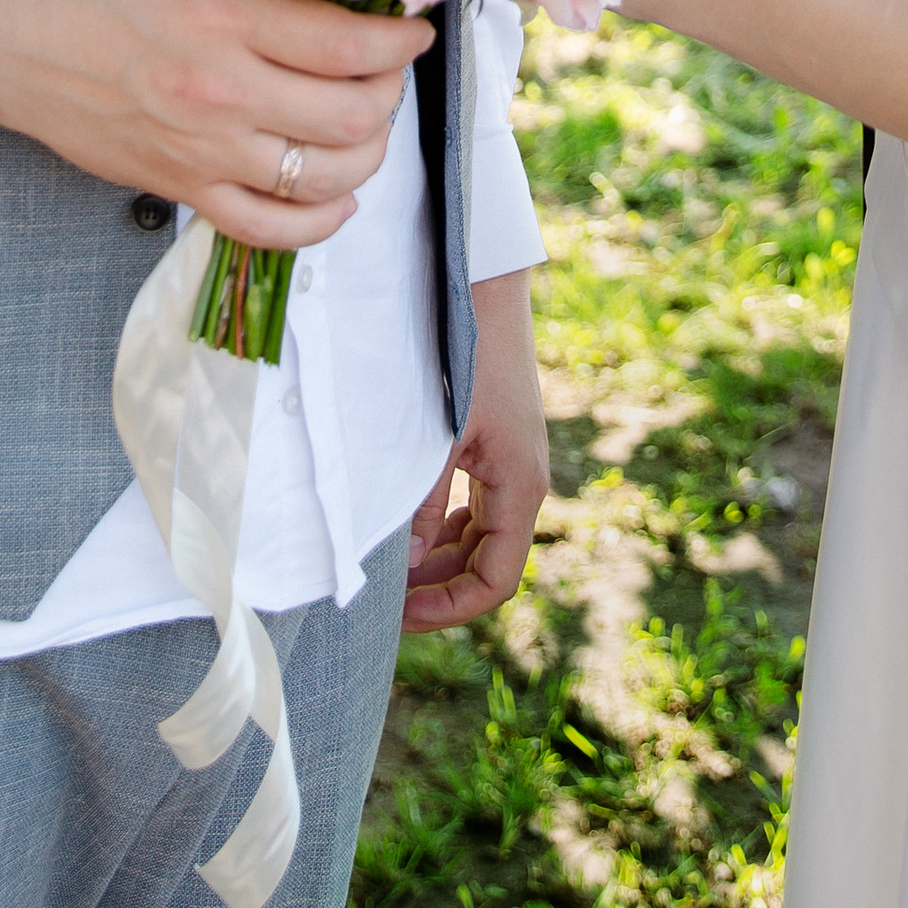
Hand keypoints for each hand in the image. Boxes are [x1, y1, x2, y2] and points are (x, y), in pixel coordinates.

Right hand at [0, 0, 431, 247]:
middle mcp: (220, 91)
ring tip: (363, 124)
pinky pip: (271, 229)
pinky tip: (335, 195)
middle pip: (351, 116)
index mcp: (224, 17)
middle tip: (385, 72)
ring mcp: (202, 150)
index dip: (399, 41)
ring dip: (366, 154)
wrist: (16, 41)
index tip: (413, 30)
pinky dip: (320, 221)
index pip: (346, 43)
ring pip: (325, 177)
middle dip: (388, 93)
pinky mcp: (182, 191)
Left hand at [405, 267, 549, 630]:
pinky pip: (475, 507)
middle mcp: (523, 483)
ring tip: (388, 570)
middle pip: (488, 565)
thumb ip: (419, 506)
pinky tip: (407, 527)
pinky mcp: (496, 445)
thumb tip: (402, 570)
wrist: (483, 290)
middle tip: (384, 601)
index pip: (494, 582)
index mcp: (520, 490)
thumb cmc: (462, 359)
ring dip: (438, 560)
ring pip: (480, 538)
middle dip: (438, 589)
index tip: (400, 617)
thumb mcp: (437, 439)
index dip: (448, 609)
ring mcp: (511, 465)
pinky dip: (442, 527)